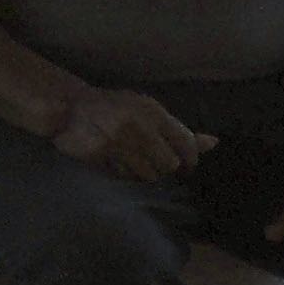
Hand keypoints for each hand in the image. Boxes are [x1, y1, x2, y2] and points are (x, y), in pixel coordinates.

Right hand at [50, 88, 214, 182]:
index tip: (186, 165)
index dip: (190, 159)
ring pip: (148, 175)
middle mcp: (138, 125)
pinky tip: (114, 160)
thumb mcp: (149, 113)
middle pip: (169, 165)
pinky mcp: (101, 156)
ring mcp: (118, 142)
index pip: (186, 143)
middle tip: (148, 157)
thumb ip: (179, 131)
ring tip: (128, 157)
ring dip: (142, 172)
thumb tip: (214, 143)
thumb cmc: (117, 111)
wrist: (69, 106)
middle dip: (163, 166)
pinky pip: (125, 178)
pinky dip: (123, 174)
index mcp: (152, 111)